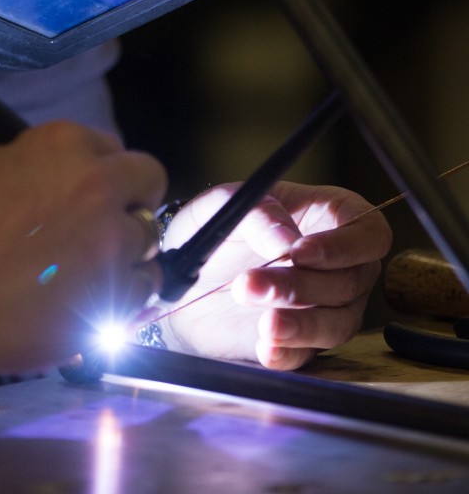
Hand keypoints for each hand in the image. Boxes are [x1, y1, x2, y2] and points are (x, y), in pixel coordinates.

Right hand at [0, 121, 166, 381]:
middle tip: (108, 223)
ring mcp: (111, 241)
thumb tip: (51, 162)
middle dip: (132, 199)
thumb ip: (28, 154)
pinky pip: (144, 287)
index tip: (93, 192)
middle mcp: (98, 185)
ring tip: (96, 268)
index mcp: (65, 144)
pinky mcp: (114, 293)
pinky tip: (98, 297)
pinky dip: (125, 293)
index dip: (103, 172)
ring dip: (128, 250)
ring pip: (149, 238)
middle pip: (149, 181)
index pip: (114, 148)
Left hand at [157, 181, 391, 369]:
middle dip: (302, 285)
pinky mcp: (302, 342)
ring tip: (263, 323)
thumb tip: (285, 238)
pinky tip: (266, 347)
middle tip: (253, 282)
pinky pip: (308, 355)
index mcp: (332, 216)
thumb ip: (257, 212)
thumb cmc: (218, 226)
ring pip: (337, 323)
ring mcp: (327, 306)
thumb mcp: (224, 202)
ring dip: (300, 324)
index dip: (343, 245)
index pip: (368, 232)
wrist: (188, 273)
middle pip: (351, 281)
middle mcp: (341, 264)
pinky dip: (288, 353)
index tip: (300, 252)